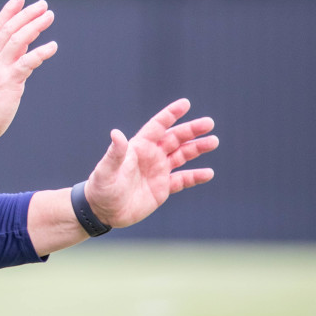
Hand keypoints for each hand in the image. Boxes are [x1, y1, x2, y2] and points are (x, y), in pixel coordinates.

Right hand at [0, 0, 57, 149]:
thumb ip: (6, 62)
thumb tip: (22, 49)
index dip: (9, 11)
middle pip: (10, 29)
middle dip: (26, 14)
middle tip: (43, 5)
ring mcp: (0, 70)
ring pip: (18, 39)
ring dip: (35, 26)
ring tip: (49, 16)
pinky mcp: (10, 82)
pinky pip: (27, 62)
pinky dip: (41, 52)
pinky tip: (52, 46)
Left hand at [85, 98, 217, 228]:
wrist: (103, 211)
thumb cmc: (101, 187)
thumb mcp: (106, 170)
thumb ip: (115, 153)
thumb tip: (116, 133)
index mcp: (138, 147)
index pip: (157, 126)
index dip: (170, 114)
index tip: (185, 103)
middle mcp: (150, 156)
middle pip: (175, 138)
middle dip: (191, 130)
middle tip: (209, 123)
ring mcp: (158, 171)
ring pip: (182, 155)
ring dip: (197, 148)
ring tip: (214, 141)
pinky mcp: (162, 188)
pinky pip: (183, 180)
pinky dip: (195, 176)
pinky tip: (208, 173)